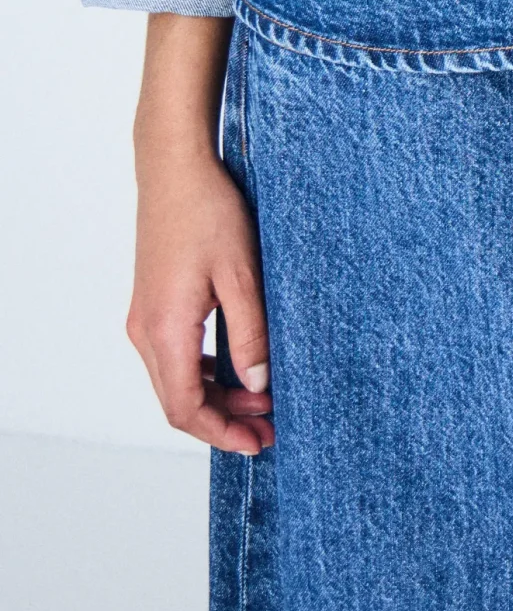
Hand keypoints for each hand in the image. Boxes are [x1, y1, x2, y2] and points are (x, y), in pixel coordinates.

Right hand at [130, 137, 272, 453]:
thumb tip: (259, 384)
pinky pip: (172, 356)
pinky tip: (235, 368)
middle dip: (223, 421)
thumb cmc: (209, 212)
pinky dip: (202, 373)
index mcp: (165, 330)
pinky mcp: (152, 302)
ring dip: (215, 397)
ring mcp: (145, 317)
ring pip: (174, 380)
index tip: (259, 442)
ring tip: (261, 398)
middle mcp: (146, 330)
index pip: (185, 409)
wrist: (175, 167)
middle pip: (177, 401)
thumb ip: (250, 333)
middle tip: (269, 428)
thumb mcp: (242, 274)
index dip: (222, 433)